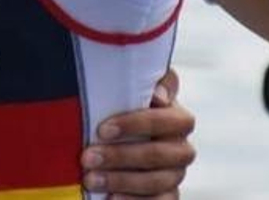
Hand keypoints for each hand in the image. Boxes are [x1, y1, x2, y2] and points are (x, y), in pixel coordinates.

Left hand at [80, 68, 194, 198]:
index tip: (102, 129)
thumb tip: (159, 94)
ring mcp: (175, 176)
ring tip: (90, 179)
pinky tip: (110, 199)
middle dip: (120, 156)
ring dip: (120, 181)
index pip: (167, 120)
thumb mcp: (132, 89)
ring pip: (155, 182)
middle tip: (87, 157)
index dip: (136, 124)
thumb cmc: (123, 107)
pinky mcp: (167, 196)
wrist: (121, 138)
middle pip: (159, 155)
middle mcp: (181, 149)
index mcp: (177, 119)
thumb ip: (149, 79)